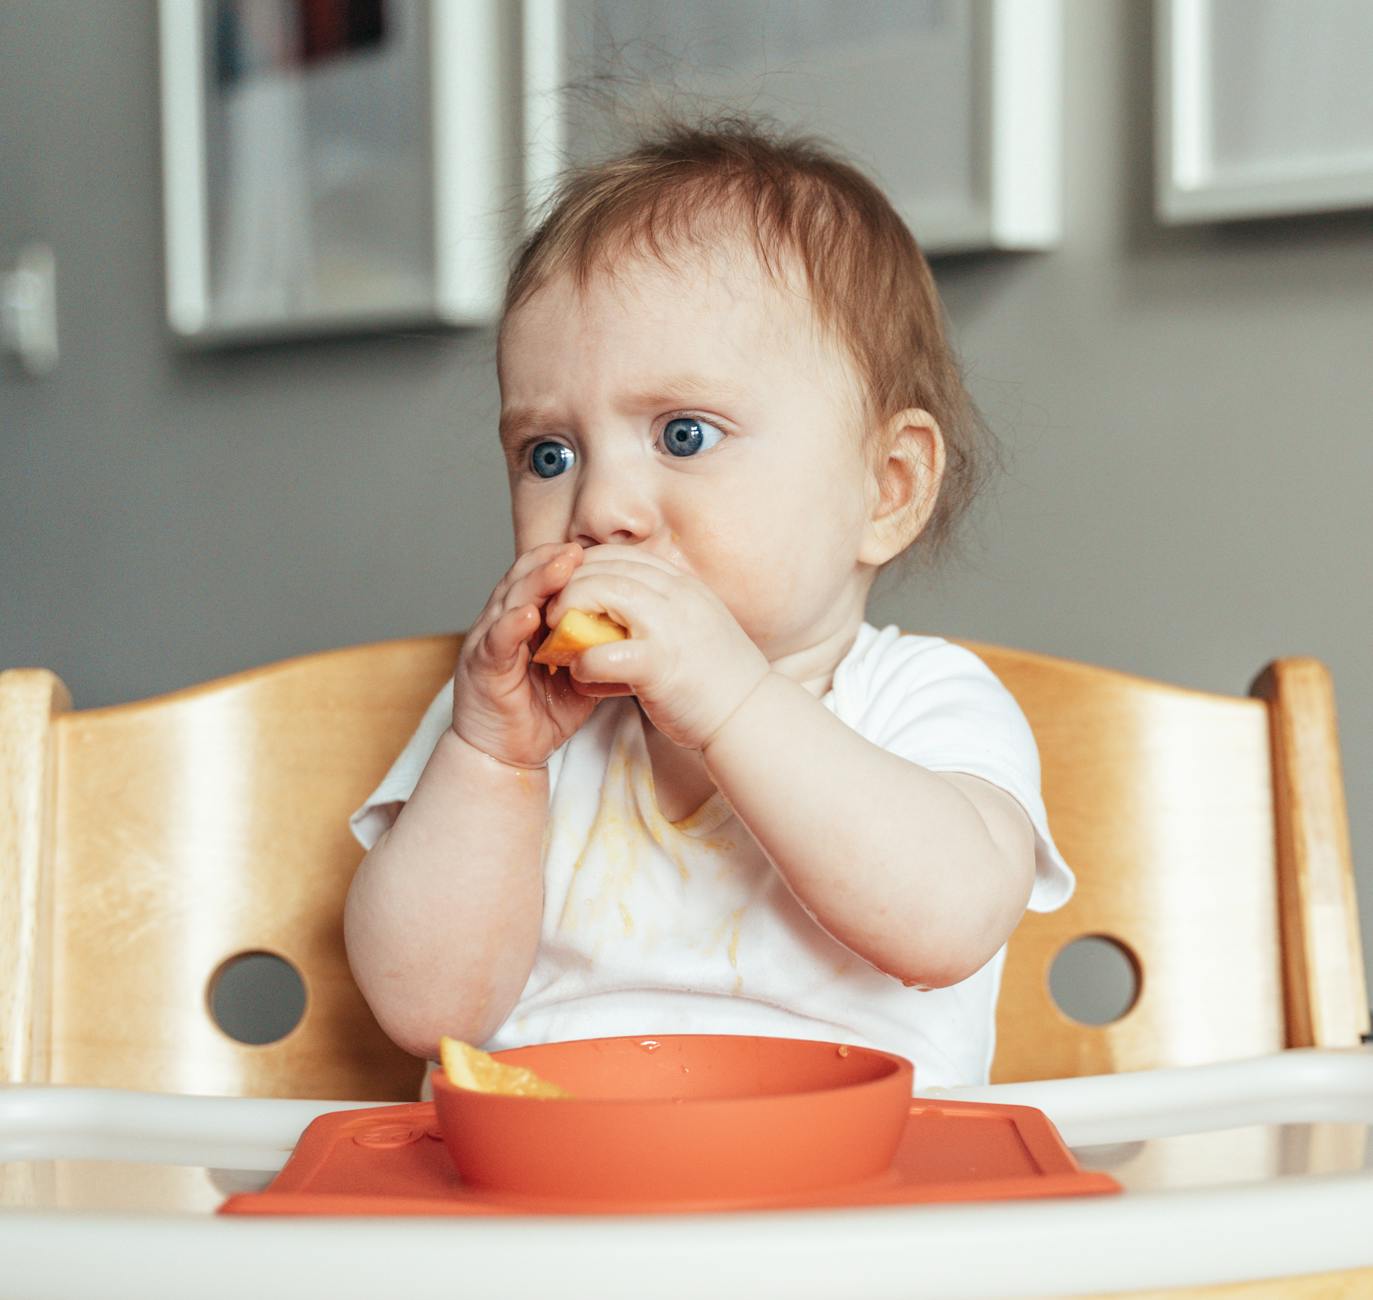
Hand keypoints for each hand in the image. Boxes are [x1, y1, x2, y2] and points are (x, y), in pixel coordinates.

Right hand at [451, 542, 597, 766]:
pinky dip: (511, 626)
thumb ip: (594, 650)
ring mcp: (488, 643)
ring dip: (535, 583)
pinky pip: (497, 642)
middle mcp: (501, 623)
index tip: (591, 551)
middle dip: (550, 562)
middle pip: (523, 580)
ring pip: (509, 602)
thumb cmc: (540, 713)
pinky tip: (529, 615)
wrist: (505, 755)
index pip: (539, 579)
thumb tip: (634, 632)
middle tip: (578, 549)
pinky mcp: (481, 669)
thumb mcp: (577, 675)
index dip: (561, 562)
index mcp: (522, 620)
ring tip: (561, 568)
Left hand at [544, 545, 770, 750]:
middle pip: (605, 567)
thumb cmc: (716, 680)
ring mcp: (669, 627)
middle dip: (568, 585)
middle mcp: (676, 596)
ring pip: (601, 593)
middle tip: (551, 613)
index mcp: (682, 586)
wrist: (750, 716)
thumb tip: (614, 614)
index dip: (585, 567)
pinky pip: (603, 653)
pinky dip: (583, 662)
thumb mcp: (689, 629)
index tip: (568, 589)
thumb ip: (655, 615)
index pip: (621, 555)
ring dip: (568, 613)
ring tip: (557, 638)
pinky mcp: (660, 666)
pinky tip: (579, 675)